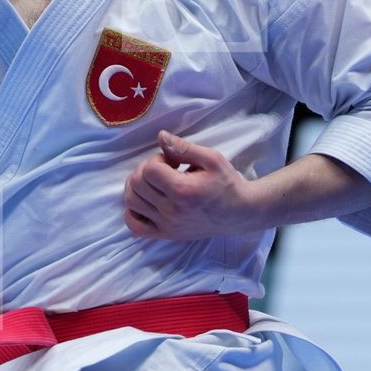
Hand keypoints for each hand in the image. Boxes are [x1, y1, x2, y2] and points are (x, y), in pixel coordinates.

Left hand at [123, 131, 259, 239]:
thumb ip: (183, 148)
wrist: (238, 213)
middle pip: (137, 184)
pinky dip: (132, 212)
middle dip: (146, 170)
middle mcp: (172, 211)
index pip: (149, 170)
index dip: (157, 158)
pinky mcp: (166, 234)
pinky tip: (146, 201)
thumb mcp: (211, 158)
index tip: (172, 161)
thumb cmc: (226, 183)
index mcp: (183, 191)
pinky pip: (135, 227)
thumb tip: (160, 136)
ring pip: (132, 202)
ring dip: (137, 187)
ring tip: (155, 183)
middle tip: (164, 169)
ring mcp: (167, 225)